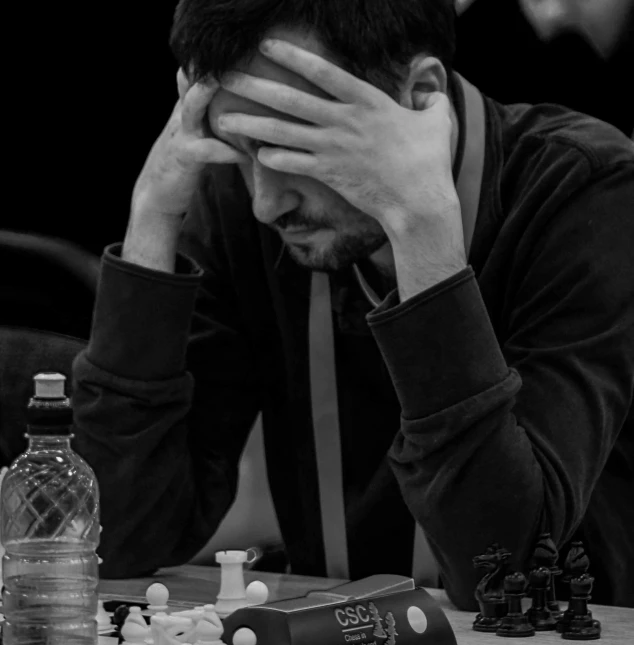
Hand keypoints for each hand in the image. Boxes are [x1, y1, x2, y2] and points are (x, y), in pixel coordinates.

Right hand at [132, 68, 247, 217]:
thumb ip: (211, 117)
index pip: (196, 75)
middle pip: (191, 81)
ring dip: (209, 94)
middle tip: (236, 53)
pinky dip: (228, 151)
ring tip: (232, 86)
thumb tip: (244, 107)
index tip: (242, 50)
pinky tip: (248, 154)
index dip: (213, 62)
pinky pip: (206, 150)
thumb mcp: (196, 135)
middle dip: (211, 66)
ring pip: (192, 107)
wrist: (157, 195)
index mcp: (187, 108)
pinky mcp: (183, 158)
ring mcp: (180, 135)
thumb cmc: (184, 165)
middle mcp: (181, 116)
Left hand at [217, 39, 460, 246]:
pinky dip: (274, 159)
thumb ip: (430, 101)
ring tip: (224, 119)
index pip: (323, 71)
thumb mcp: (436, 121)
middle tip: (226, 77)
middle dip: (255, 86)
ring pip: (283, 132)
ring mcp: (333, 148)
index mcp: (367, 101)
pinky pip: (294, 164)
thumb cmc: (429, 161)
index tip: (267, 46)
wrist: (418, 201)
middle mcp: (344, 121)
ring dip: (251, 124)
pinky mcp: (329, 174)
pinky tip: (255, 155)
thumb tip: (430, 93)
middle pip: (290, 99)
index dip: (292, 56)